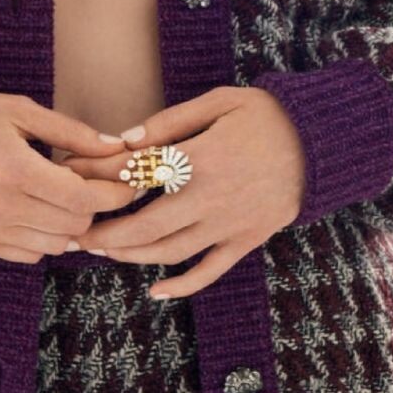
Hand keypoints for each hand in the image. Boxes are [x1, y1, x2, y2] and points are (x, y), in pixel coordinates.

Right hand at [0, 91, 134, 261]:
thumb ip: (71, 131)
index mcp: (13, 169)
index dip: (113, 195)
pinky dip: (45, 238)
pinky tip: (40, 210)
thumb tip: (115, 147)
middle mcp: (0, 205)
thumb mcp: (21, 111)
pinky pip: (30, 255)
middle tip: (93, 184)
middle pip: (73, 224)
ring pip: (56, 245)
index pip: (80, 198)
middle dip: (93, 206)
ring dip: (70, 224)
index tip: (131, 186)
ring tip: (64, 195)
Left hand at [55, 85, 306, 299]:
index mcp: (200, 159)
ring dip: (132, 257)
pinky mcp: (246, 241)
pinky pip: (209, 271)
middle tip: (75, 234)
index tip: (71, 180)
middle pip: (145, 227)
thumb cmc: (266, 115)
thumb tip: (127, 140)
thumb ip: (171, 121)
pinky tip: (155, 291)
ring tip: (103, 252)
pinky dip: (181, 286)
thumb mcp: (220, 102)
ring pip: (170, 252)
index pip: (138, 175)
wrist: (322, 143)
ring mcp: (229, 225)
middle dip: (105, 234)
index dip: (100, 179)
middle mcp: (211, 198)